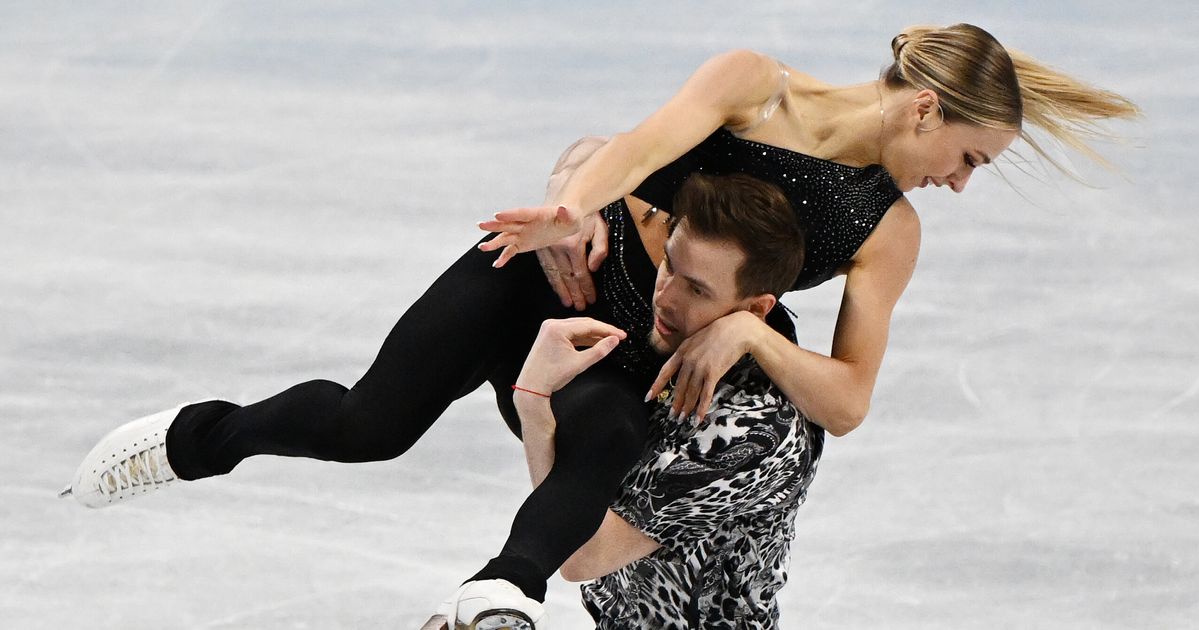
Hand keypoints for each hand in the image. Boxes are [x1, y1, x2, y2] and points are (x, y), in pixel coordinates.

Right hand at [478, 205, 584, 268]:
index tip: (497, 214)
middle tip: (481, 225)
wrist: (565, 221)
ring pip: (506, 237)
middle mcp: (526, 223)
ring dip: (494, 242)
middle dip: (495, 225)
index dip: (510, 214)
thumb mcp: (572, 216)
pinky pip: (511, 250)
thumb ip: (566, 213)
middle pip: (508, 224)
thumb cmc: (570, 217)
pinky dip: (504, 257)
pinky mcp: (523, 243)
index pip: (521, 213)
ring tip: (482, 248)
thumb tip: (562, 209)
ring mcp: (522, 233)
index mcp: (536, 214)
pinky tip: (496, 264)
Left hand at [517, 318, 625, 394]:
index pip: (589, 325)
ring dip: (593, 334)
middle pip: (584, 324)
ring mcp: (550, 329)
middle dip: (602, 331)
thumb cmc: (551, 376)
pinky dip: (583, 338)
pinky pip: (571, 334)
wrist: (532, 386)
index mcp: (557, 328)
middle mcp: (552, 324)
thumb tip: (614, 340)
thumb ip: (600, 350)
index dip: (608, 330)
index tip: (621, 335)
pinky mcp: (550, 335)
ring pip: (578, 328)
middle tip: (618, 337)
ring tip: (609, 340)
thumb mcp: (580, 363)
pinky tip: (595, 342)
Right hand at [535, 212, 608, 310]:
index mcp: (573, 244)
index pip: (581, 273)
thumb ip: (600, 249)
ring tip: (568, 303)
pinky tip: (555, 289)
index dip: (587, 288)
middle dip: (575, 294)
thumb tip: (593, 268)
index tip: (592, 299)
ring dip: (562, 291)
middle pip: (567, 278)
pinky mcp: (540, 247)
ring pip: (554, 275)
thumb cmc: (586, 214)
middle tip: (580, 306)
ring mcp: (546, 248)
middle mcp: (557, 248)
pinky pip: (545, 268)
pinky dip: (550, 280)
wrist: (566, 198)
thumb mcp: (600, 228)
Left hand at [646, 311, 762, 420]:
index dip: (657, 386)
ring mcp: (700, 367)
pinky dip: (701, 408)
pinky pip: (705, 394)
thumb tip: (683, 365)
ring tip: (683, 418)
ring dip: (686, 408)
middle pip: (679, 386)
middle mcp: (689, 360)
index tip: (649, 397)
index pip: (665, 371)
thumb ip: (688, 351)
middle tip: (672, 415)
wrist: (737, 330)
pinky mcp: (713, 373)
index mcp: (682, 350)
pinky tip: (698, 418)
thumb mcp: (697, 338)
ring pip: (690, 393)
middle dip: (675, 403)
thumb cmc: (719, 332)